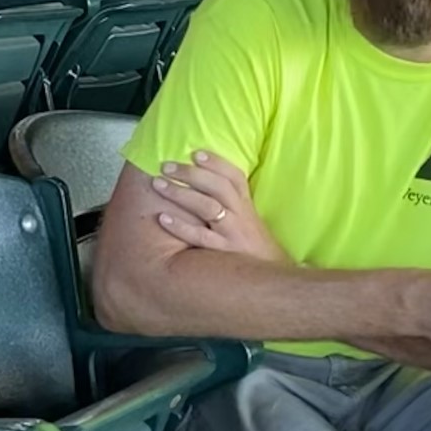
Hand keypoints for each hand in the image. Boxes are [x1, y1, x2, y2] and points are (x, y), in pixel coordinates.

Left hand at [149, 150, 283, 262]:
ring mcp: (233, 233)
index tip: (195, 152)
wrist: (273, 278)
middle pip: (218, 187)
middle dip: (191, 173)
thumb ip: (230, 203)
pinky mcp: (224, 253)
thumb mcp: (247, 221)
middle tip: (165, 165)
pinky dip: (180, 227)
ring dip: (181, 193)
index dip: (216, 163)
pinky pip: (200, 237)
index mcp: (246, 206)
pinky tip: (162, 218)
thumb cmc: (252, 247)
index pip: (235, 177)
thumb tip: (201, 183)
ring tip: (158, 184)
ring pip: (208, 207)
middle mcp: (241, 216)